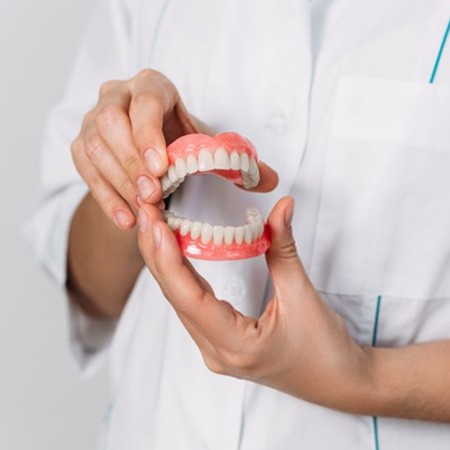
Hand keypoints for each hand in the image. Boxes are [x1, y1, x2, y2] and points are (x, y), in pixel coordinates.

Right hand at [71, 69, 277, 229]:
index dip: (149, 132)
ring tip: (144, 211)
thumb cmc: (178, 142)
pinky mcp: (82, 146)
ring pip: (94, 147)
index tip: (161, 168)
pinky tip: (127, 220)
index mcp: (152, 87)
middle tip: (154, 195)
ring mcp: (93, 120)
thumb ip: (239, 161)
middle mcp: (117, 97)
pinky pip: (84, 170)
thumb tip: (272, 180)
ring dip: (119, 182)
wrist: (148, 153)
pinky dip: (105, 198)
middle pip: (111, 123)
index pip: (145, 100)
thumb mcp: (206, 146)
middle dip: (132, 162)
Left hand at [137, 197, 372, 412]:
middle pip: (175, 298)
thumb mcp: (303, 295)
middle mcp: (216, 352)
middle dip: (156, 252)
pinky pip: (190, 306)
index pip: (189, 298)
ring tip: (153, 224)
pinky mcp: (220, 343)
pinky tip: (172, 252)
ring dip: (164, 263)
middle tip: (147, 211)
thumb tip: (281, 206)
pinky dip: (179, 276)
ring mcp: (215, 350)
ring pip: (178, 302)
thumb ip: (284, 248)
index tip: (155, 223)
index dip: (168, 259)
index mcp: (236, 346)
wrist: (339, 382)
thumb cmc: (325, 348)